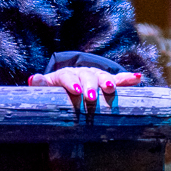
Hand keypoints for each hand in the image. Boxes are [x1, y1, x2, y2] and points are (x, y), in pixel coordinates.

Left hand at [28, 66, 142, 106]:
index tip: (76, 91)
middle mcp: (82, 73)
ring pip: (102, 77)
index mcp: (66, 75)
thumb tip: (33, 80)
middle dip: (89, 86)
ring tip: (111, 88)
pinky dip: (127, 78)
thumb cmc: (58, 89)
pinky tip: (137, 78)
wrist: (70, 82)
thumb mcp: (48, 87)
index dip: (71, 83)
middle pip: (86, 77)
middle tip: (91, 97)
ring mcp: (96, 76)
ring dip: (108, 81)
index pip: (67, 77)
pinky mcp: (108, 81)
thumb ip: (42, 84)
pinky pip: (119, 79)